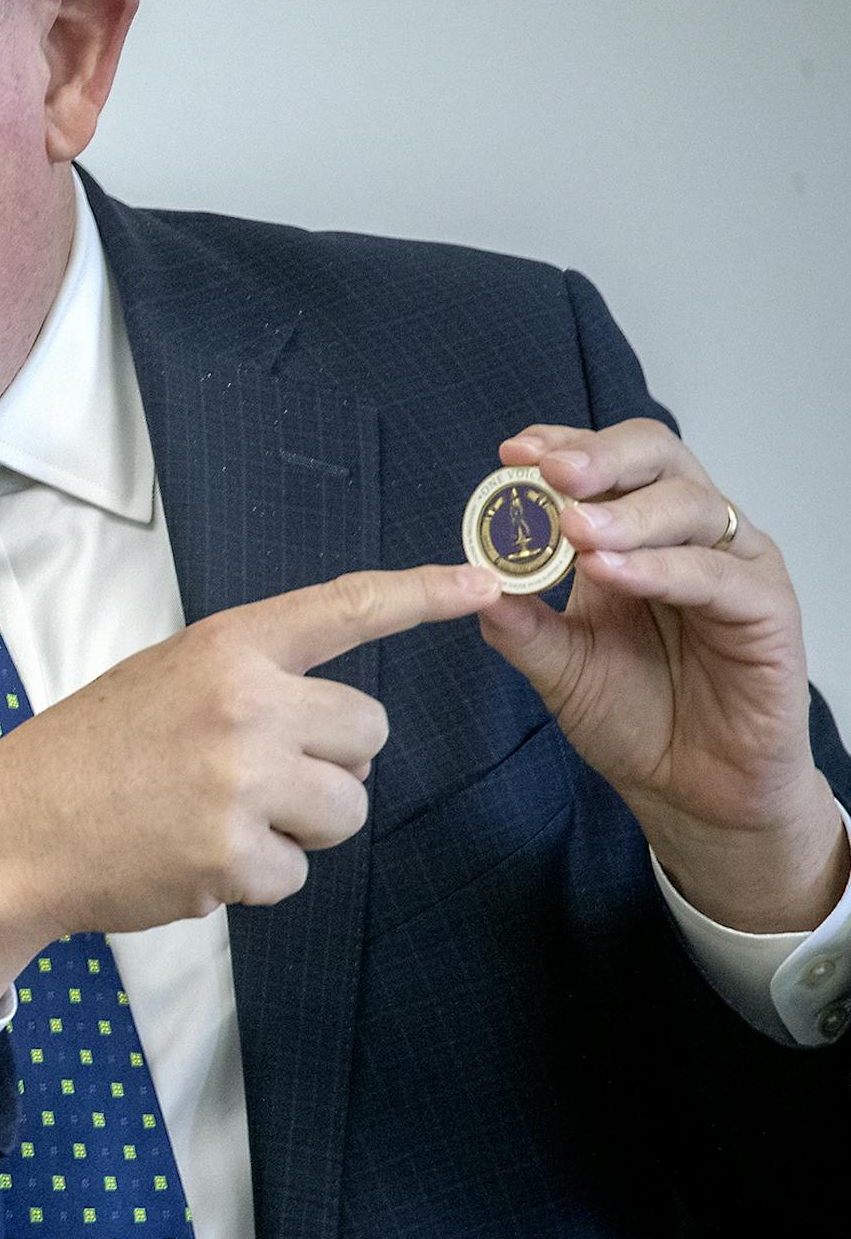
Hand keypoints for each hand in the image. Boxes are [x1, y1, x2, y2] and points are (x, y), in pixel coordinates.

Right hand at [0, 563, 499, 1012]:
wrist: (16, 829)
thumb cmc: (90, 752)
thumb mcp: (166, 678)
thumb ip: (251, 680)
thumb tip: (335, 727)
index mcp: (226, 647)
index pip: (344, 609)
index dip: (421, 594)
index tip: (484, 580)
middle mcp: (244, 704)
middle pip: (369, 732)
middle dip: (331, 761)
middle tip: (257, 775)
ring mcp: (242, 782)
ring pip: (349, 808)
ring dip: (303, 826)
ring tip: (224, 818)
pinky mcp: (234, 856)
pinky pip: (299, 873)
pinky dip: (257, 877)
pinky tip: (197, 858)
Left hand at [480, 420, 847, 931]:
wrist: (690, 792)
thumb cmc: (633, 716)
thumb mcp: (558, 666)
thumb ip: (520, 625)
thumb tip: (470, 584)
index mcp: (636, 534)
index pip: (608, 464)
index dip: (564, 446)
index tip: (514, 452)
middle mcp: (688, 537)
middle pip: (658, 458)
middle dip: (600, 457)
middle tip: (550, 472)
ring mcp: (733, 567)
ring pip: (690, 506)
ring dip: (625, 514)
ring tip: (571, 530)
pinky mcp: (768, 610)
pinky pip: (717, 574)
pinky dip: (662, 568)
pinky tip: (614, 574)